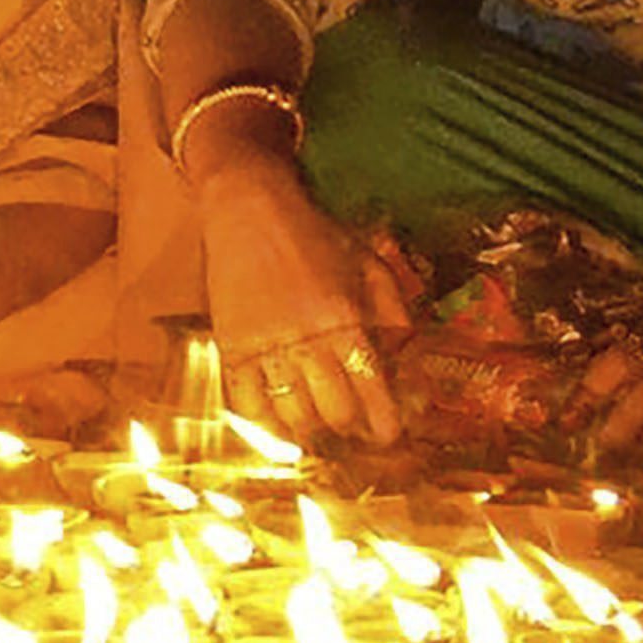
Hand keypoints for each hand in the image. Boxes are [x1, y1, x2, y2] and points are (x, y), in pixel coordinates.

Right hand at [195, 178, 418, 444]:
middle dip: (350, 429)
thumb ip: (394, 311)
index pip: (372, 390)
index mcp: (345, 318)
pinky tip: (281, 431)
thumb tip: (409, 355)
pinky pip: (247, 406)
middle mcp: (307, 339)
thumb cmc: (314, 234)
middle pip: (336, 412)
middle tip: (354, 428)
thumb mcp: (368, 263)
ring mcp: (266, 347)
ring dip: (312, 432)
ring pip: (294, 416)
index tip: (388, 434)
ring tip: (321, 431)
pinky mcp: (232, 348)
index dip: (384, 423)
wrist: (249, 208)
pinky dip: (266, 428)